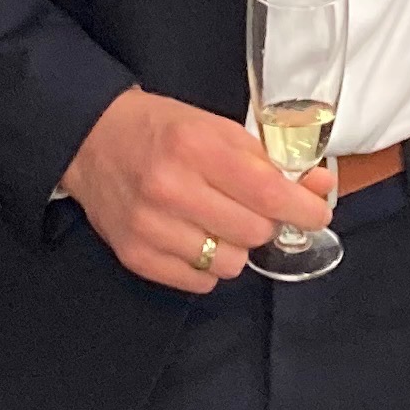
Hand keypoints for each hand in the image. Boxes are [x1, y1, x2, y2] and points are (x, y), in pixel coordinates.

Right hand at [61, 87, 325, 294]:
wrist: (91, 139)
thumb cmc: (161, 129)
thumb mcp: (217, 128)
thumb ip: (268, 160)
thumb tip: (318, 187)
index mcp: (195, 148)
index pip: (267, 193)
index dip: (303, 208)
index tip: (317, 212)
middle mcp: (171, 190)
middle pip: (254, 232)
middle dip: (265, 222)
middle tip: (253, 207)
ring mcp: (150, 227)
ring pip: (230, 263)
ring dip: (236, 246)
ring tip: (219, 222)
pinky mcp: (136, 256)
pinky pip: (199, 281)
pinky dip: (207, 265)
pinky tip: (196, 237)